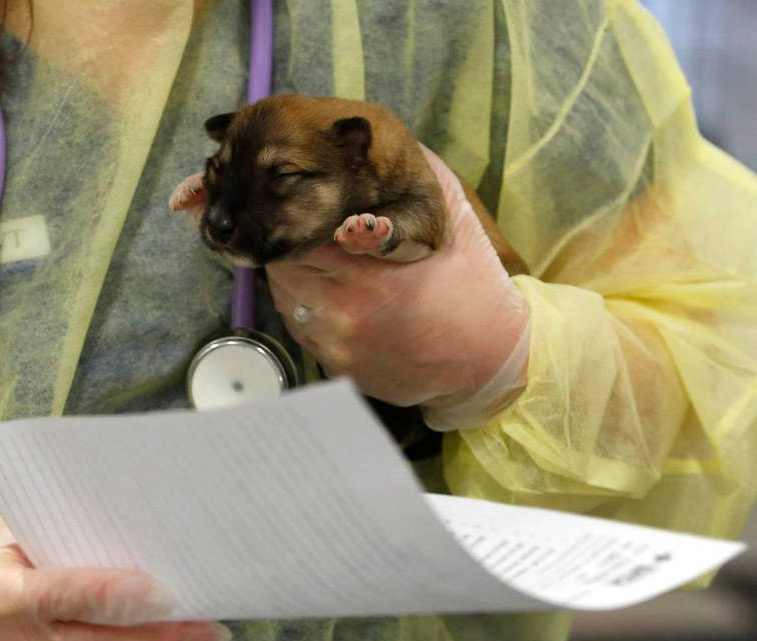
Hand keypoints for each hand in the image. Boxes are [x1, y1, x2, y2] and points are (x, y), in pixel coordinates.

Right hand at [0, 518, 230, 640]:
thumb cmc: (16, 547)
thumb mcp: (28, 530)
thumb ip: (74, 535)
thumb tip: (149, 528)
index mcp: (5, 596)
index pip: (65, 595)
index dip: (114, 597)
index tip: (164, 595)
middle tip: (213, 636)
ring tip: (210, 635)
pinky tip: (176, 638)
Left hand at [267, 146, 529, 427]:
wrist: (489, 358)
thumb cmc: (471, 283)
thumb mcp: (450, 218)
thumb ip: (413, 177)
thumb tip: (371, 141)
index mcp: (368, 274)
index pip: (298, 236)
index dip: (300, 217)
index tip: (312, 208)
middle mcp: (342, 313)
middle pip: (282, 265)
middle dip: (293, 243)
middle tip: (313, 231)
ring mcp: (335, 344)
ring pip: (285, 297)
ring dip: (296, 275)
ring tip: (326, 263)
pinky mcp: (336, 367)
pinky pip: (299, 327)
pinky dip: (308, 307)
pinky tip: (336, 296)